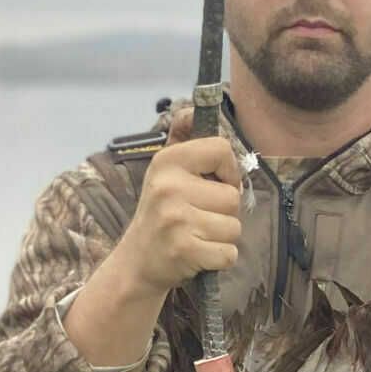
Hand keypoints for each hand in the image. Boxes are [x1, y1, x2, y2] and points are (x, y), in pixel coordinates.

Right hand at [120, 108, 243, 295]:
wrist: (136, 263)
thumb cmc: (161, 214)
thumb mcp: (165, 173)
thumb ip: (183, 140)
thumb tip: (194, 108)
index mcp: (167, 161)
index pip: (221, 150)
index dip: (228, 172)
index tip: (216, 185)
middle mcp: (169, 186)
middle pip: (232, 196)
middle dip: (224, 213)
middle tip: (199, 219)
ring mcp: (176, 219)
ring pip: (234, 227)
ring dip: (222, 237)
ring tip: (198, 236)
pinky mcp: (184, 250)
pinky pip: (229, 253)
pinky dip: (220, 258)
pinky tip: (200, 255)